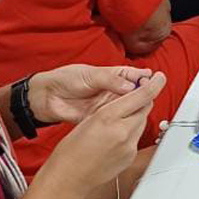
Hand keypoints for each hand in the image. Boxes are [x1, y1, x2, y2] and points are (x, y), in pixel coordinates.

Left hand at [27, 65, 156, 125]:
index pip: (138, 77)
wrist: (46, 97)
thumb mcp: (90, 75)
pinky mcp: (102, 119)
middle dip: (143, 96)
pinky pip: (116, 122)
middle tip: (147, 99)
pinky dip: (121, 123)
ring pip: (129, 109)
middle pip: (137, 95)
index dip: (146, 80)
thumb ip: (111, 80)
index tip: (151, 83)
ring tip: (139, 111)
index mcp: (116, 76)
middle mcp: (116, 91)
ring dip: (134, 111)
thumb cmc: (66, 79)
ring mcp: (109, 106)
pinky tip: (126, 123)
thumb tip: (131, 86)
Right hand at [41, 72, 165, 198]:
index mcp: (108, 117)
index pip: (142, 95)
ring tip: (116, 122)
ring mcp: (129, 146)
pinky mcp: (131, 157)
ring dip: (135, 117)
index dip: (154, 84)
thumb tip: (129, 97)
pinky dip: (131, 133)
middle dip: (141, 100)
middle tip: (132, 98)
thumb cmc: (70, 150)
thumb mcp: (88, 119)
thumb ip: (111, 107)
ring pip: (142, 122)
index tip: (159, 77)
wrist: (68, 179)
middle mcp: (123, 131)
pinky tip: (115, 138)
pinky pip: (137, 137)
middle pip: (145, 108)